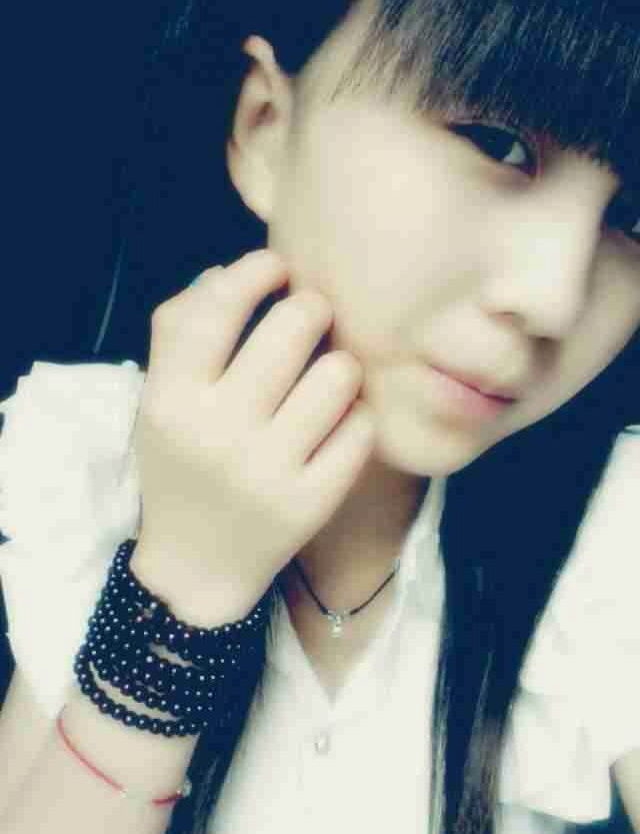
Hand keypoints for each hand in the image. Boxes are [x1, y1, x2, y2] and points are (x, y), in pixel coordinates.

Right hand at [131, 250, 374, 622]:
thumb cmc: (182, 464)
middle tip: (311, 322)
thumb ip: (182, 326)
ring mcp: (267, 472)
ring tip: (326, 379)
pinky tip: (336, 427)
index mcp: (171, 398)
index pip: (218, 306)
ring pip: (339, 374)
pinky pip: (362, 429)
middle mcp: (217, 432)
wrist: (196, 565)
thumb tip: (230, 271)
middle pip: (294, 326)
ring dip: (340, 366)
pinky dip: (356, 419)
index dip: (257, 270)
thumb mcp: (160, 397)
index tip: (277, 268)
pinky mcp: (310, 505)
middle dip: (312, 310)